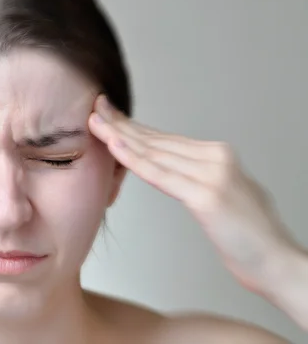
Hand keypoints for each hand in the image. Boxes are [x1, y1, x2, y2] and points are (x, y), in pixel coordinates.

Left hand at [88, 95, 297, 294]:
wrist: (277, 262)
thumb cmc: (246, 235)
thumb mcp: (219, 194)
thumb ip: (195, 177)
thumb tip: (168, 168)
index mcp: (217, 155)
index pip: (164, 138)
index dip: (133, 126)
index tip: (109, 116)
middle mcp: (215, 157)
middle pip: (156, 139)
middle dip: (121, 124)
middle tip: (94, 109)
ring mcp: (212, 174)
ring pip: (154, 152)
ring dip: (120, 136)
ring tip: (95, 122)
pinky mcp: (207, 196)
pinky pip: (161, 175)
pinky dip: (134, 159)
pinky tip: (114, 146)